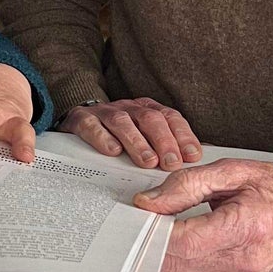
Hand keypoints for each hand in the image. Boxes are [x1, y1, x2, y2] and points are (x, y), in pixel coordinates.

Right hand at [62, 97, 201, 172]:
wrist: (77, 121)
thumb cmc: (116, 135)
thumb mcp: (143, 137)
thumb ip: (167, 147)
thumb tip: (195, 161)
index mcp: (147, 109)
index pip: (170, 117)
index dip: (183, 135)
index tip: (192, 155)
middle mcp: (128, 108)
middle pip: (150, 119)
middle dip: (163, 141)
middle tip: (171, 163)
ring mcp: (104, 112)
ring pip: (123, 122)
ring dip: (138, 142)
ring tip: (148, 161)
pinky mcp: (81, 119)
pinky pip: (92, 125)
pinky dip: (103, 138)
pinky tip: (113, 151)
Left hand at [136, 159, 272, 271]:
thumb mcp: (231, 172)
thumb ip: (186, 184)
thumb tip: (149, 203)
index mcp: (244, 228)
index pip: (182, 241)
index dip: (151, 230)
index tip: (137, 215)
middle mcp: (239, 262)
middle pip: (173, 264)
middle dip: (148, 242)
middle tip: (141, 220)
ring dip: (158, 253)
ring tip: (158, 226)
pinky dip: (175, 261)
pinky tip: (177, 241)